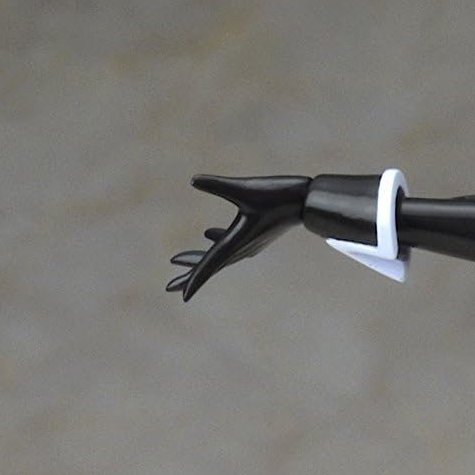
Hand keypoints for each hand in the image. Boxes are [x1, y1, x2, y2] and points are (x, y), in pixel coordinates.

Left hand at [167, 173, 313, 298]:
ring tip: (179, 262)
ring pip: (218, 256)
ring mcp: (248, 243)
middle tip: (169, 287)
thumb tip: (194, 181)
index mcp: (236, 241)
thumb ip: (218, 185)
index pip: (210, 266)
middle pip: (210, 266)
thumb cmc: (278, 195)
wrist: (305, 202)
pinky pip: (229, 244)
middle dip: (189, 276)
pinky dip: (214, 242)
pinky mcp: (253, 234)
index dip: (193, 280)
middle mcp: (241, 247)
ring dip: (199, 260)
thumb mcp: (244, 189)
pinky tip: (207, 234)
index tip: (178, 293)